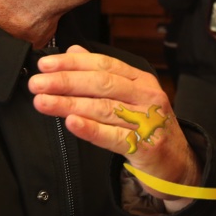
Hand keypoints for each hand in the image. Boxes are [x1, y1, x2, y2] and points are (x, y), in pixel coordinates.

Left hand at [30, 45, 200, 210]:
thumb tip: (74, 50)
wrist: (178, 164)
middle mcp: (147, 97)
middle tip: (37, 83)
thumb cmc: (148, 128)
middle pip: (102, 83)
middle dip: (66, 82)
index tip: (45, 64)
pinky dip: (91, 129)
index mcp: (141, 80)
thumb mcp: (130, 96)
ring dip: (69, 104)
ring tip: (43, 102)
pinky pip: (114, 137)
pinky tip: (72, 123)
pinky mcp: (146, 147)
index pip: (104, 65)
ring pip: (104, 108)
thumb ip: (103, 74)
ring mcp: (149, 121)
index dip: (73, 63)